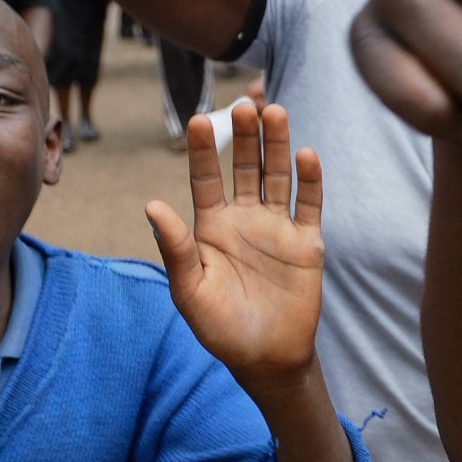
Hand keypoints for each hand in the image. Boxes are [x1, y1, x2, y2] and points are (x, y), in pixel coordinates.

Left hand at [146, 100, 324, 381]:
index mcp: (211, 227)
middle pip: (245, 168)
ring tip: (275, 111)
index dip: (202, 151)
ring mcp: (278, 228)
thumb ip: (175, 247)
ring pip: (278, 177)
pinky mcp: (307, 242)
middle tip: (245, 104)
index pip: (205, 179)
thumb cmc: (220, 327)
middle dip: (244, 137)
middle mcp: (245, 219)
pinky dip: (310, 181)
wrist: (266, 357)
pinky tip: (307, 155)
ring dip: (277, 146)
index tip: (198, 120)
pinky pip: (309, 205)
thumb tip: (152, 206)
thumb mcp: (189, 290)